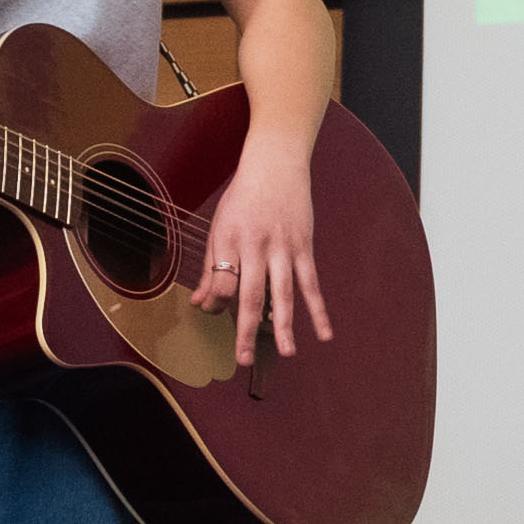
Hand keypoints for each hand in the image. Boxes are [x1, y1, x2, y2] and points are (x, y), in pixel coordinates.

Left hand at [192, 147, 327, 368]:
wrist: (276, 164)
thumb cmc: (243, 197)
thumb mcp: (218, 227)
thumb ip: (210, 267)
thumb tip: (199, 303)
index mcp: (229, 240)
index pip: (220, 281)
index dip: (214, 302)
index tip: (212, 309)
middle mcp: (255, 245)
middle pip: (251, 294)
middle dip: (247, 329)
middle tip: (244, 359)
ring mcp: (283, 247)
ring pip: (284, 293)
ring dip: (285, 325)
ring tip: (287, 352)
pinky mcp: (304, 247)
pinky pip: (311, 284)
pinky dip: (318, 309)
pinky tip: (324, 333)